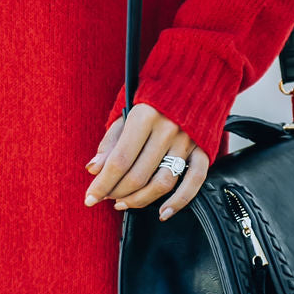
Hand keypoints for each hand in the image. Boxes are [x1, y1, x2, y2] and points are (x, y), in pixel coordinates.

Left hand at [84, 102, 208, 219]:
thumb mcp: (125, 111)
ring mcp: (187, 141)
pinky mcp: (204, 148)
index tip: (90, 198)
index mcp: (144, 116)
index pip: (119, 160)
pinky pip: (194, 181)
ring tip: (124, 203)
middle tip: (106, 197)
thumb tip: (93, 169)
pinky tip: (163, 212)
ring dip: (140, 200)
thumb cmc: (152, 97)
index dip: (102, 183)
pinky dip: (179, 201)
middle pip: (139, 175)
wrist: (193, 80)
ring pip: (162, 183)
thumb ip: (110, 141)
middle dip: (117, 192)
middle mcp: (167, 129)